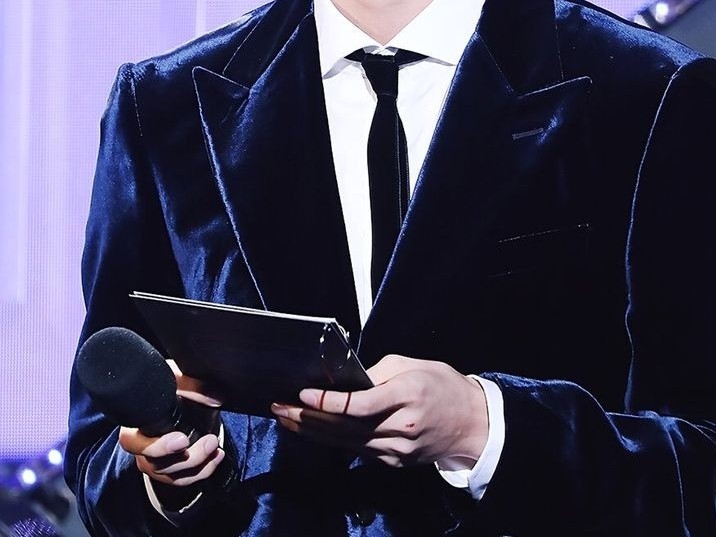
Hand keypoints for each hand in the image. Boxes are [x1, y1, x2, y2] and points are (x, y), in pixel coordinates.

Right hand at [118, 360, 224, 487]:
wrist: (179, 400)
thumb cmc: (170, 389)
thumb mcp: (176, 379)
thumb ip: (191, 384)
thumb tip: (215, 399)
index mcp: (133, 426)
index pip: (132, 443)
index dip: (157, 447)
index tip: (183, 440)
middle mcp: (140, 449)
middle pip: (157, 464)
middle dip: (188, 457)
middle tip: (210, 441)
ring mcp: (153, 463)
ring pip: (172, 475)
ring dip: (199, 464)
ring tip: (217, 447)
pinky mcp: (169, 471)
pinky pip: (183, 479)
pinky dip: (203, 471)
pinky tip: (217, 456)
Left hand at [271, 355, 488, 466]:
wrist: (473, 424)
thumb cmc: (444, 386)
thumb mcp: (414, 365)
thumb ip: (378, 372)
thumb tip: (346, 380)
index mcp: (407, 396)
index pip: (359, 405)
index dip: (327, 403)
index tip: (302, 395)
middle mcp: (400, 427)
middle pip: (344, 428)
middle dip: (307, 419)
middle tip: (279, 408)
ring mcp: (396, 449)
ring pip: (345, 443)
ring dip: (312, 432)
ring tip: (285, 420)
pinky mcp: (394, 461)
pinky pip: (357, 450)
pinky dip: (332, 440)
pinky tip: (312, 431)